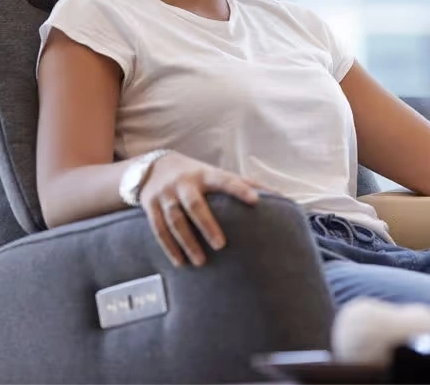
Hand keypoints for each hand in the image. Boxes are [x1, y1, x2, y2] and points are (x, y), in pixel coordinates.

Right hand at [137, 151, 267, 266]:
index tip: (255, 201)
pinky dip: (169, 247)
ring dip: (187, 242)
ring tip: (201, 261)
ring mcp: (165, 195)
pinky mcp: (150, 207)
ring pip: (175, 220)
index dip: (240, 189)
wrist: (152, 168)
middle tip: (221, 245)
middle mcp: (184, 183)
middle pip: (195, 205)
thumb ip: (245, 184)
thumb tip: (279, 195)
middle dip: (207, 225)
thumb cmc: (196, 175)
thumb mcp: (216, 173)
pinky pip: (159, 229)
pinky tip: (180, 262)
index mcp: (205, 174)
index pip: (225, 180)